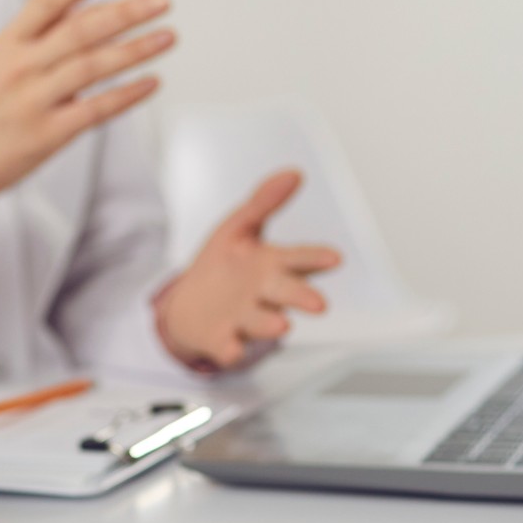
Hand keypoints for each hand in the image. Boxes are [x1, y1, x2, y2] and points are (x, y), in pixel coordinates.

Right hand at [0, 0, 174, 220]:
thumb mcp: (0, 58)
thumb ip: (42, 33)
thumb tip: (87, 1)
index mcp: (9, 41)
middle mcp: (21, 66)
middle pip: (81, 30)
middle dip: (126, 12)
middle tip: (162, 1)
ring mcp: (33, 101)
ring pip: (93, 66)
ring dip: (136, 50)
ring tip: (168, 37)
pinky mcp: (47, 134)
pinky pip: (96, 109)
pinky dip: (128, 94)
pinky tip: (152, 81)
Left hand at [157, 170, 343, 371]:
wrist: (188, 308)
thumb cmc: (223, 267)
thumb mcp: (240, 227)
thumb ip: (265, 201)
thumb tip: (294, 173)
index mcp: (271, 264)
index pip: (298, 259)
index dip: (315, 259)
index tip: (334, 258)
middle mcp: (263, 293)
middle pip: (286, 293)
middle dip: (302, 296)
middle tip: (319, 304)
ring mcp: (243, 318)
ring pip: (261, 321)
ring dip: (271, 323)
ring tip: (282, 324)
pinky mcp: (222, 338)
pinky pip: (228, 346)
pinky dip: (231, 349)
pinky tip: (232, 348)